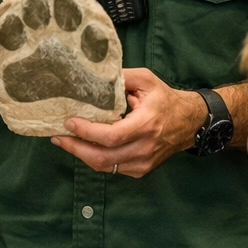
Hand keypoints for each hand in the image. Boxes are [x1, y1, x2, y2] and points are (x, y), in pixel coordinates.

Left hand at [51, 68, 205, 177]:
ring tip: (64, 141)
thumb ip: (122, 77)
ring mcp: (143, 162)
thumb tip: (93, 77)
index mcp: (147, 124)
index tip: (69, 122)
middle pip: (103, 157)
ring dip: (81, 155)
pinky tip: (84, 147)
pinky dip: (95, 159)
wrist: (190, 123)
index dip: (87, 132)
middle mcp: (145, 147)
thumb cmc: (165, 99)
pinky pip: (112, 168)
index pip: (112, 136)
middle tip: (58, 136)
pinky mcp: (141, 170)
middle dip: (76, 148)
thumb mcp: (146, 80)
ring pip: (105, 166)